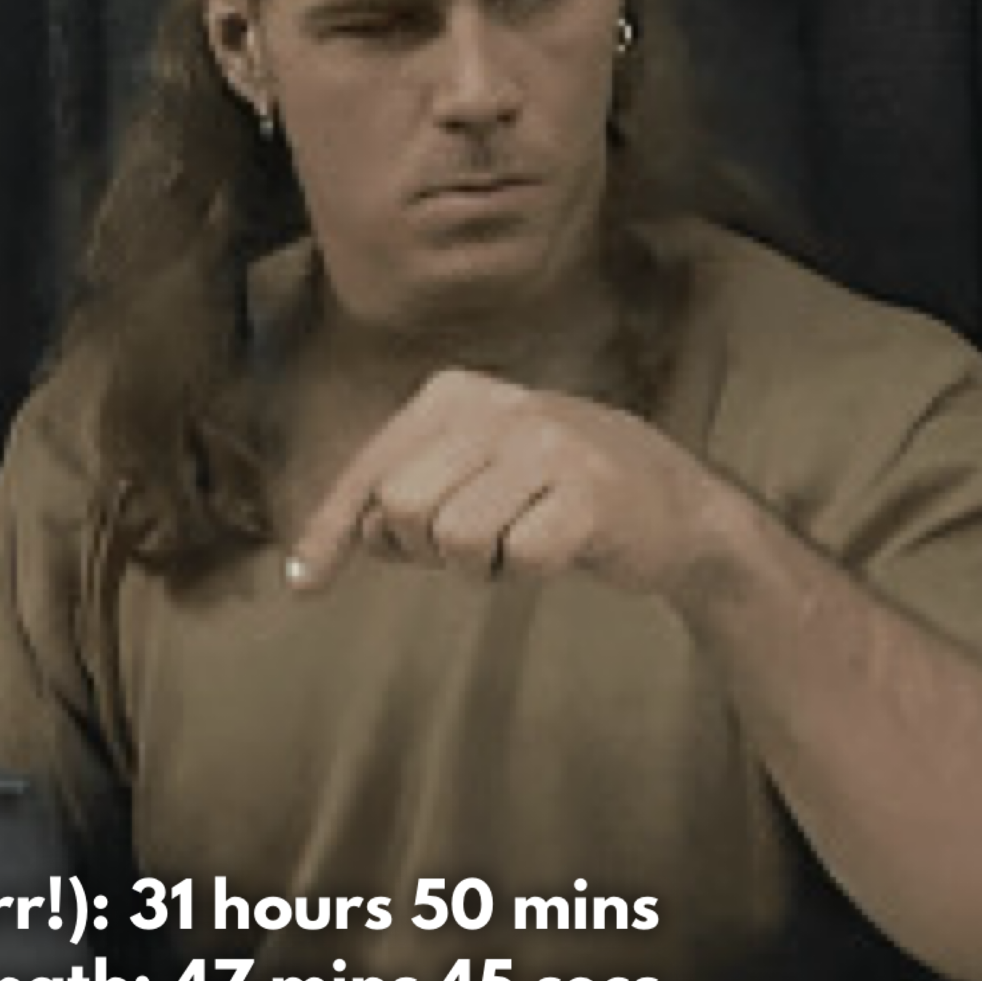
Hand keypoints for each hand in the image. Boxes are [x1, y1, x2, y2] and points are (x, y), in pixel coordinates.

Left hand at [286, 367, 709, 596]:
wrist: (678, 505)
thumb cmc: (555, 494)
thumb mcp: (471, 476)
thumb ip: (402, 500)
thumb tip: (330, 552)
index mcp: (456, 394)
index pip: (371, 469)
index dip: (331, 531)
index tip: (303, 586)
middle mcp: (499, 407)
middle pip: (401, 508)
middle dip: (425, 549)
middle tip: (475, 544)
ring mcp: (549, 446)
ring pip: (455, 539)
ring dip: (483, 565)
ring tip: (521, 539)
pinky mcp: (591, 493)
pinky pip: (520, 560)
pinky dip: (530, 573)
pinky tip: (560, 548)